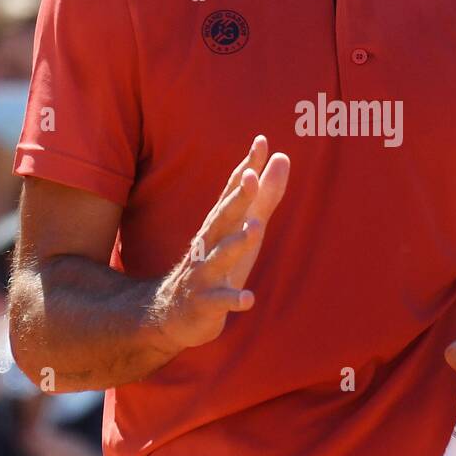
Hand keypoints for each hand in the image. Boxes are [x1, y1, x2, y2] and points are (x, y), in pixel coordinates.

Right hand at [155, 135, 289, 355]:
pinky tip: (249, 299)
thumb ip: (265, 196)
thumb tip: (282, 157)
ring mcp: (204, 273)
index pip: (233, 191)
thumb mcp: (242, 229)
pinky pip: (220, 301)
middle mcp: (209, 244)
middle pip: (223, 217)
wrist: (173, 313)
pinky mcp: (205, 303)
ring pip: (220, 256)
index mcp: (219, 225)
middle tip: (252, 176)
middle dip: (238, 198)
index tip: (262, 141)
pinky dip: (233, 300)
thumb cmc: (216, 265)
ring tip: (255, 229)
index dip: (247, 167)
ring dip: (236, 243)